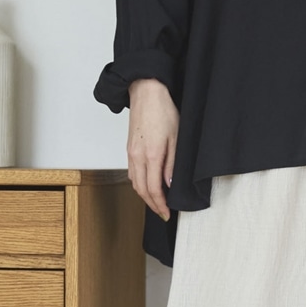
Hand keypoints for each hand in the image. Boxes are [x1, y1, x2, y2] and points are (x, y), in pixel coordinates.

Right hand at [126, 79, 179, 220]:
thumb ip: (172, 165)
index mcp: (151, 155)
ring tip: (157, 203)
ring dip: (145, 196)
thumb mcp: (176, 139)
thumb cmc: (163, 111)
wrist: (146, 93)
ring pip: (135, 183)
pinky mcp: (129, 149)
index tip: (167, 213)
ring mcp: (131, 153)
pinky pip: (132, 173)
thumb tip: (170, 185)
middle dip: (153, 205)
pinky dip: (139, 184)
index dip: (160, 205)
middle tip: (163, 213)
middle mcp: (137, 157)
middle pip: (141, 190)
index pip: (153, 189)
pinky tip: (148, 186)